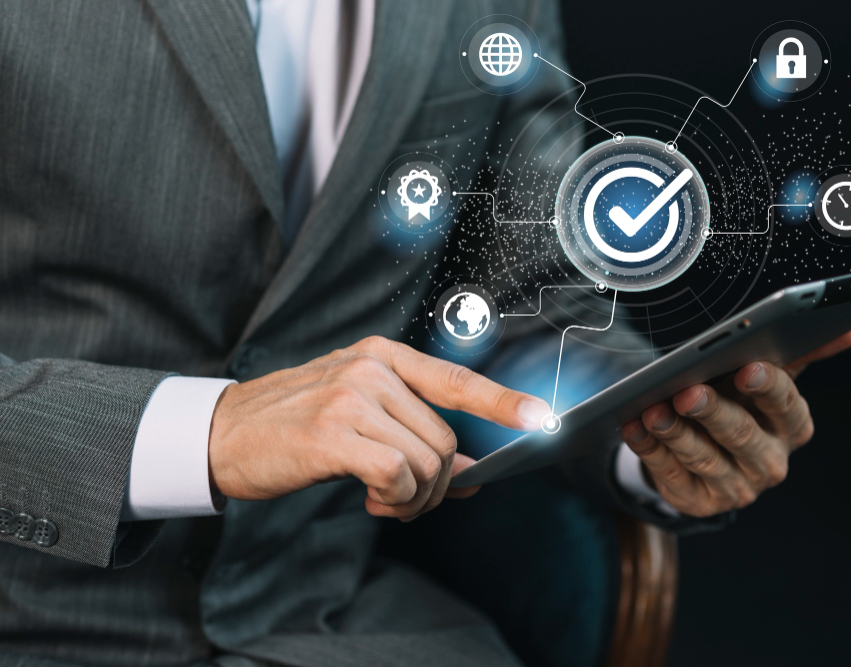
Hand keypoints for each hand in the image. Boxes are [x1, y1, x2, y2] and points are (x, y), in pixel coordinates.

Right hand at [208, 336, 549, 519]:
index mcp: (382, 356)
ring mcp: (351, 397)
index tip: (541, 418)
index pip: (457, 379)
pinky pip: (397, 475)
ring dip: (416, 497)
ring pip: (428, 461)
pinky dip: (395, 499)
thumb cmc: (295, 425)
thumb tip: (472, 475)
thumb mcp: (359, 417)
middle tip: (406, 498)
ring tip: (385, 500)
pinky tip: (372, 499)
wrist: (223, 433)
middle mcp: (371, 369)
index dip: (502, 401)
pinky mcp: (332, 433)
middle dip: (439, 483)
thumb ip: (414, 435)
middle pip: (447, 438)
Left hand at [621, 327, 850, 517]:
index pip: (786, 407)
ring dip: (675, 433)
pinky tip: (634, 427)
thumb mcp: (768, 377)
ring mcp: (735, 488)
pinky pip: (671, 474)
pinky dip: (650, 449)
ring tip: (652, 410)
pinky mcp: (698, 502)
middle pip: (741, 435)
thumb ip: (801, 351)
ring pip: (703, 458)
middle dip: (713, 412)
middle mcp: (769, 462)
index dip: (767, 388)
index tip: (748, 367)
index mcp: (793, 427)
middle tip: (687, 391)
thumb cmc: (741, 402)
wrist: (709, 449)